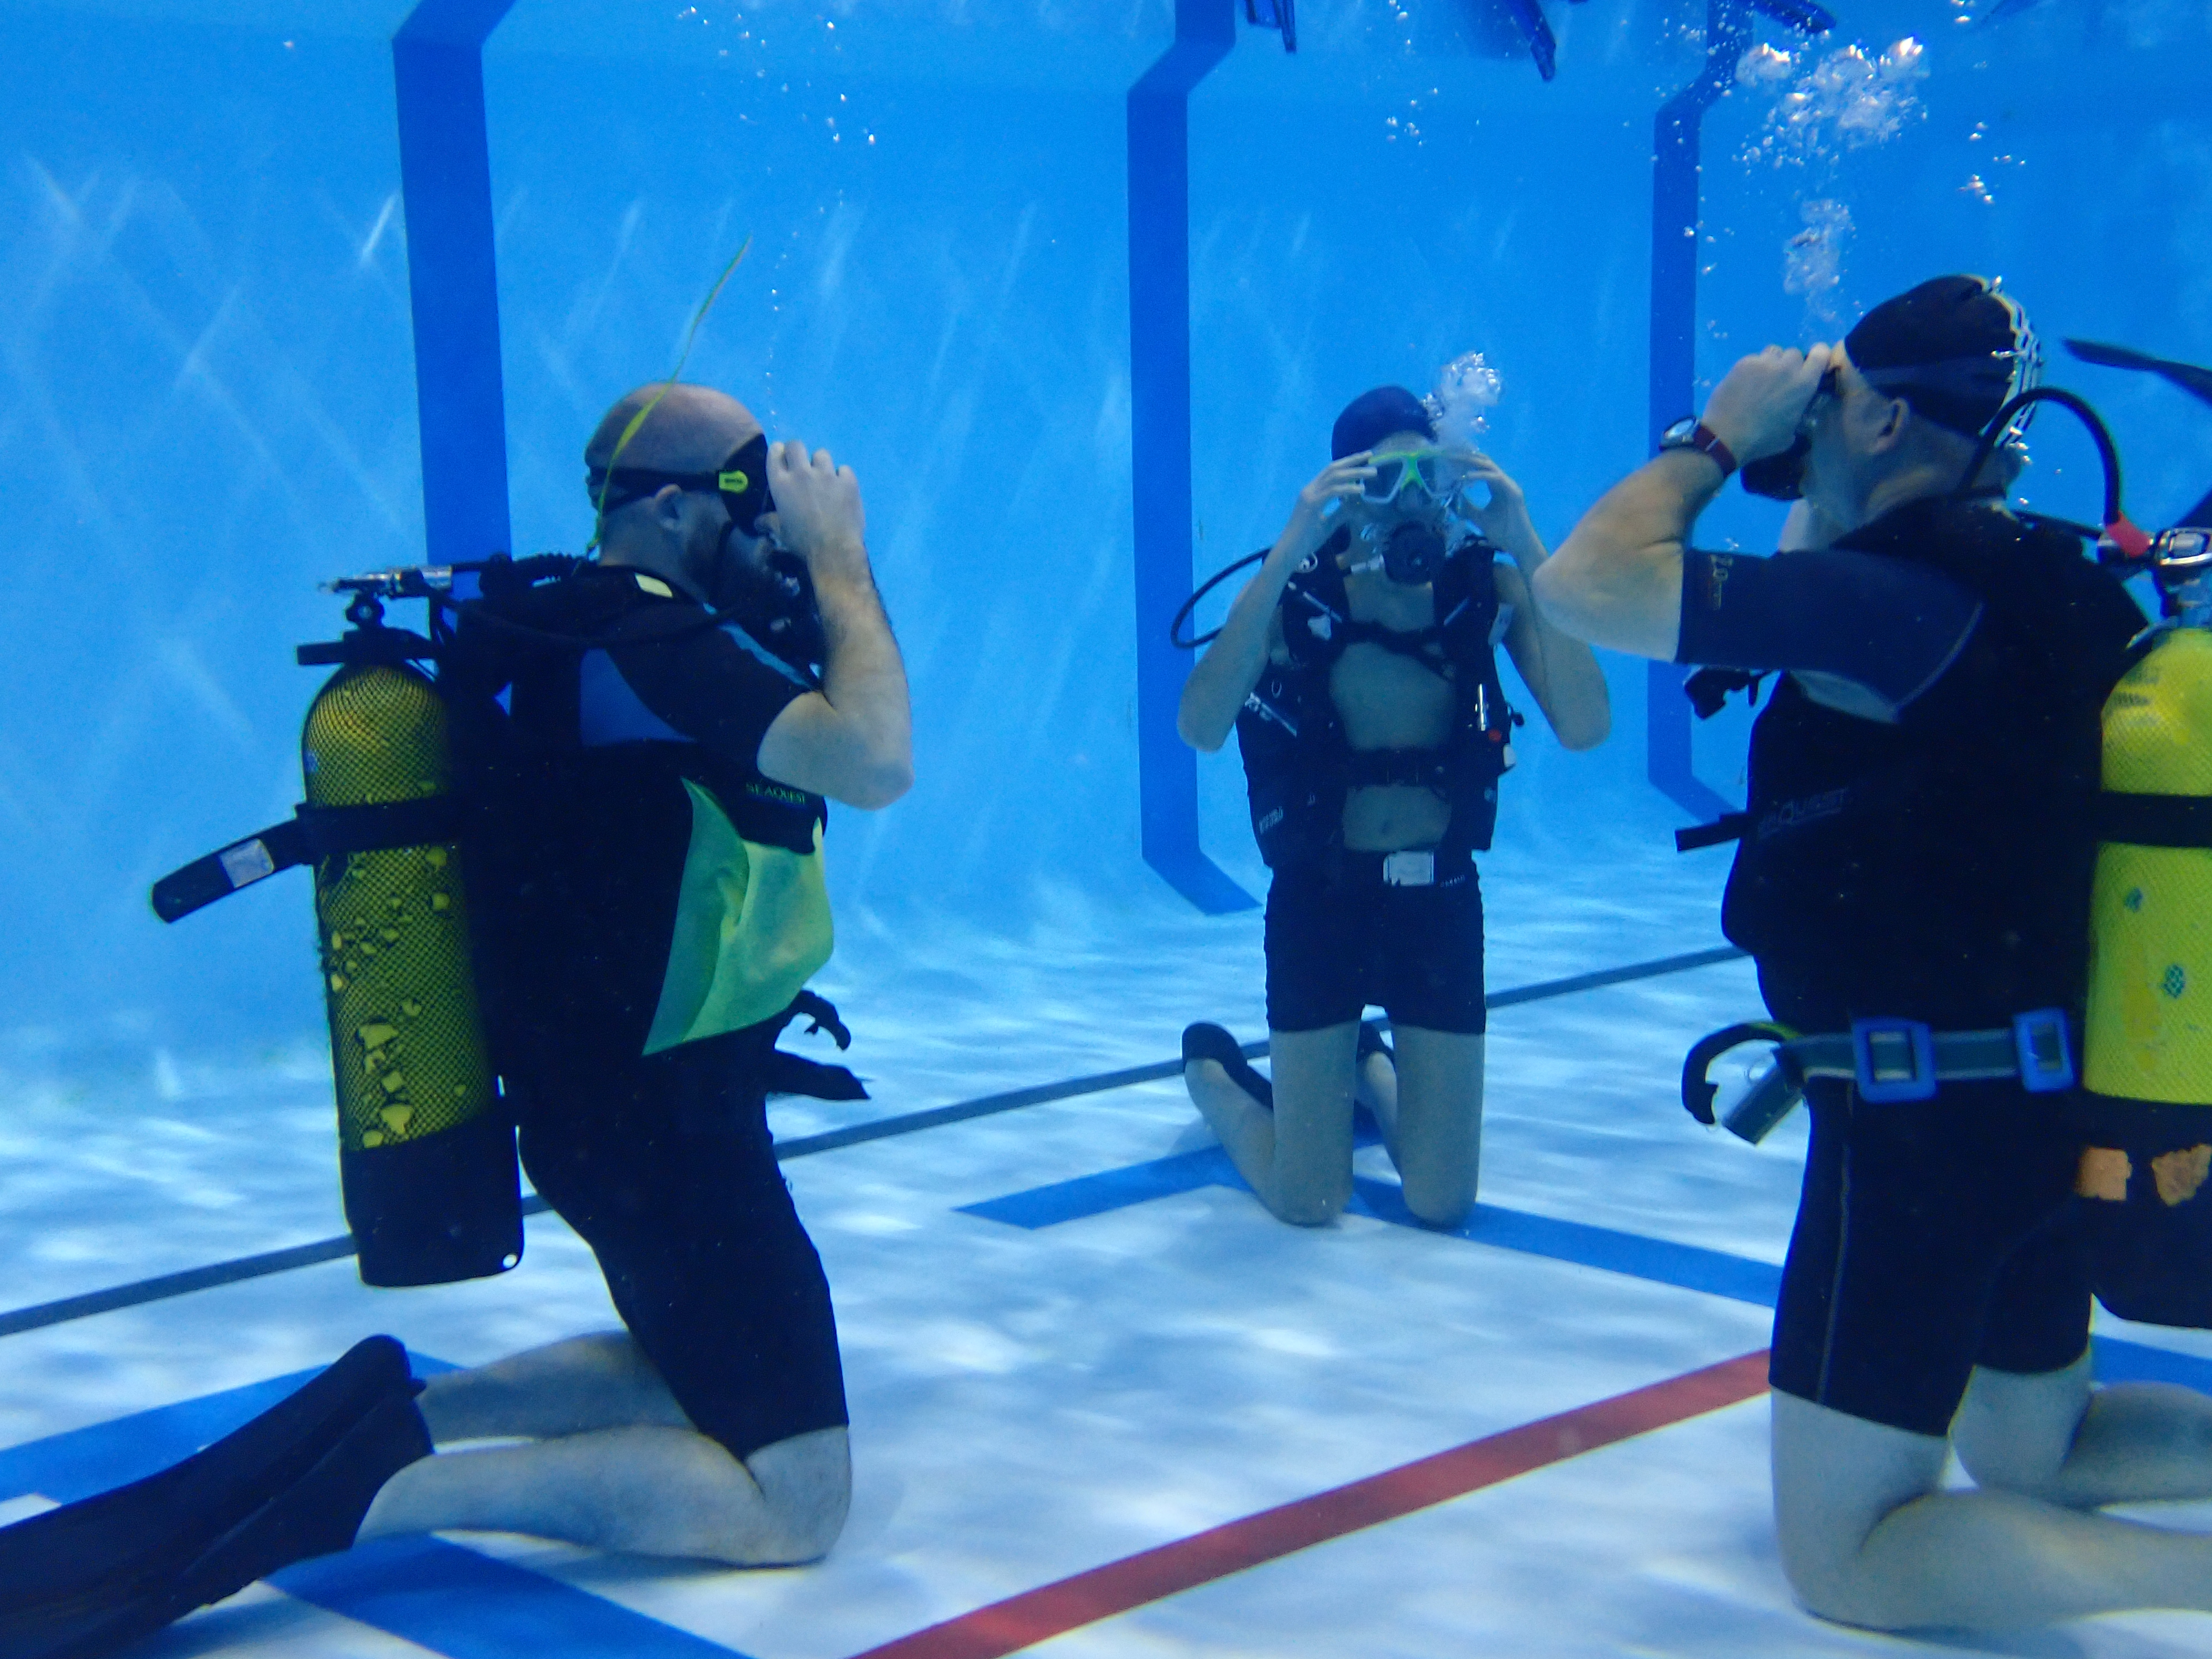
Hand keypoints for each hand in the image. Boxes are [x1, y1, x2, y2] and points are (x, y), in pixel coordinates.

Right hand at [764, 442, 868, 579]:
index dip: (778, 452)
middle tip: (802, 464)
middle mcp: (802, 473)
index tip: (782, 457)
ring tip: (824, 478)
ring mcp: (826, 475)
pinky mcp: (848, 481)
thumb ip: (770, 522)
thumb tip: (758, 523)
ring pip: (821, 454)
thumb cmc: (803, 542)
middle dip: (797, 451)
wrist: (834, 549)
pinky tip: (842, 488)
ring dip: (820, 464)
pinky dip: (842, 476)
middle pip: (796, 445)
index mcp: (781, 484)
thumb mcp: (782, 532)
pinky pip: (843, 469)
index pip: (775, 453)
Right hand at [1278, 453, 1374, 560]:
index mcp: (1312, 491)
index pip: (1331, 471)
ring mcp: (1310, 495)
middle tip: (1371, 455)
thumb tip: (1356, 505)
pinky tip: (1361, 488)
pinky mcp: (1312, 504)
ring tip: (1372, 472)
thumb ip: (1341, 513)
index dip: (1347, 463)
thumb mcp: (1329, 524)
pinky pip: (1333, 491)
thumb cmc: (1307, 539)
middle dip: (1353, 460)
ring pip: (1334, 476)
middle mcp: (1310, 489)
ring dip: (1355, 472)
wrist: (1290, 550)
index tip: (1364, 458)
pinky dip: (1348, 488)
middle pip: (1333, 468)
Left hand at [1450, 450, 1534, 549]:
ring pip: (1489, 466)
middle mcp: (1503, 482)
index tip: (1448, 458)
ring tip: (1454, 459)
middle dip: (1466, 456)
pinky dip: (1480, 476)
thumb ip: (1466, 506)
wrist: (1518, 545)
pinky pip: (1495, 478)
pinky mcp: (1514, 491)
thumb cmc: (1502, 532)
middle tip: (1448, 453)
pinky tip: (1466, 477)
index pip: (1480, 467)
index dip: (1465, 461)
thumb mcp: (1478, 517)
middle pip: (1483, 462)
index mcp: (1497, 486)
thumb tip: (1452, 497)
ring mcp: (1509, 485)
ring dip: (1471, 461)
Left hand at [1700, 343, 1833, 463]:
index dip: (1817, 356)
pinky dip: (1751, 368)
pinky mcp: (1743, 363)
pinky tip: (1743, 383)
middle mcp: (1787, 367)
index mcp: (1805, 383)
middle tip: (1779, 380)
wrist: (1726, 436)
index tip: (1810, 365)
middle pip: (1794, 353)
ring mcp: (1764, 363)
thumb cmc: (1762, 440)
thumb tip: (1795, 409)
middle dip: (1789, 364)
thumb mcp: (1790, 432)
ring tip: (1761, 380)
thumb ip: (1798, 412)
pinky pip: (1753, 359)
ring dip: (1771, 363)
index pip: (1821, 353)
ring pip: (1773, 352)